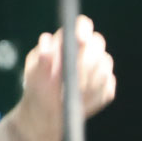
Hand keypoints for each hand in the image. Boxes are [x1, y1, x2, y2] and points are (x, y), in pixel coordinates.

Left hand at [21, 14, 115, 130]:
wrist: (46, 115)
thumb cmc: (37, 90)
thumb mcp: (34, 77)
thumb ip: (40, 61)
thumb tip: (46, 41)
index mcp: (67, 42)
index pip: (81, 25)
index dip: (84, 29)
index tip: (80, 40)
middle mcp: (86, 50)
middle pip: (98, 43)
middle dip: (87, 61)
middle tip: (73, 79)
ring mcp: (99, 67)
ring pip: (104, 67)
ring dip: (88, 83)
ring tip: (70, 95)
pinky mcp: (107, 86)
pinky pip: (107, 87)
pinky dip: (94, 97)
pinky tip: (79, 103)